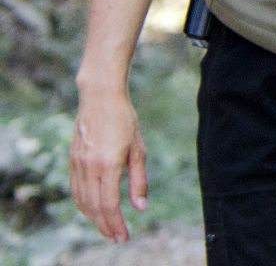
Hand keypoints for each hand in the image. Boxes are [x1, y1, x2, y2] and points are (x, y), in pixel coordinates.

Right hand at [70, 86, 146, 242]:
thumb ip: (139, 180)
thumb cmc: (125, 121)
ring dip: (93, 218)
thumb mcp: (138, 149)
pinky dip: (83, 204)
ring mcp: (78, 165)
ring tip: (106, 228)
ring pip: (82, 201)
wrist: (100, 99)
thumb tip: (140, 207)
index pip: (109, 204)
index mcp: (108, 165)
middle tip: (116, 238)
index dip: (115, 223)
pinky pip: (76, 190)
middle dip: (105, 226)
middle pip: (94, 207)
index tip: (122, 237)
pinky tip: (92, 210)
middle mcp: (89, 167)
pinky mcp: (72, 161)